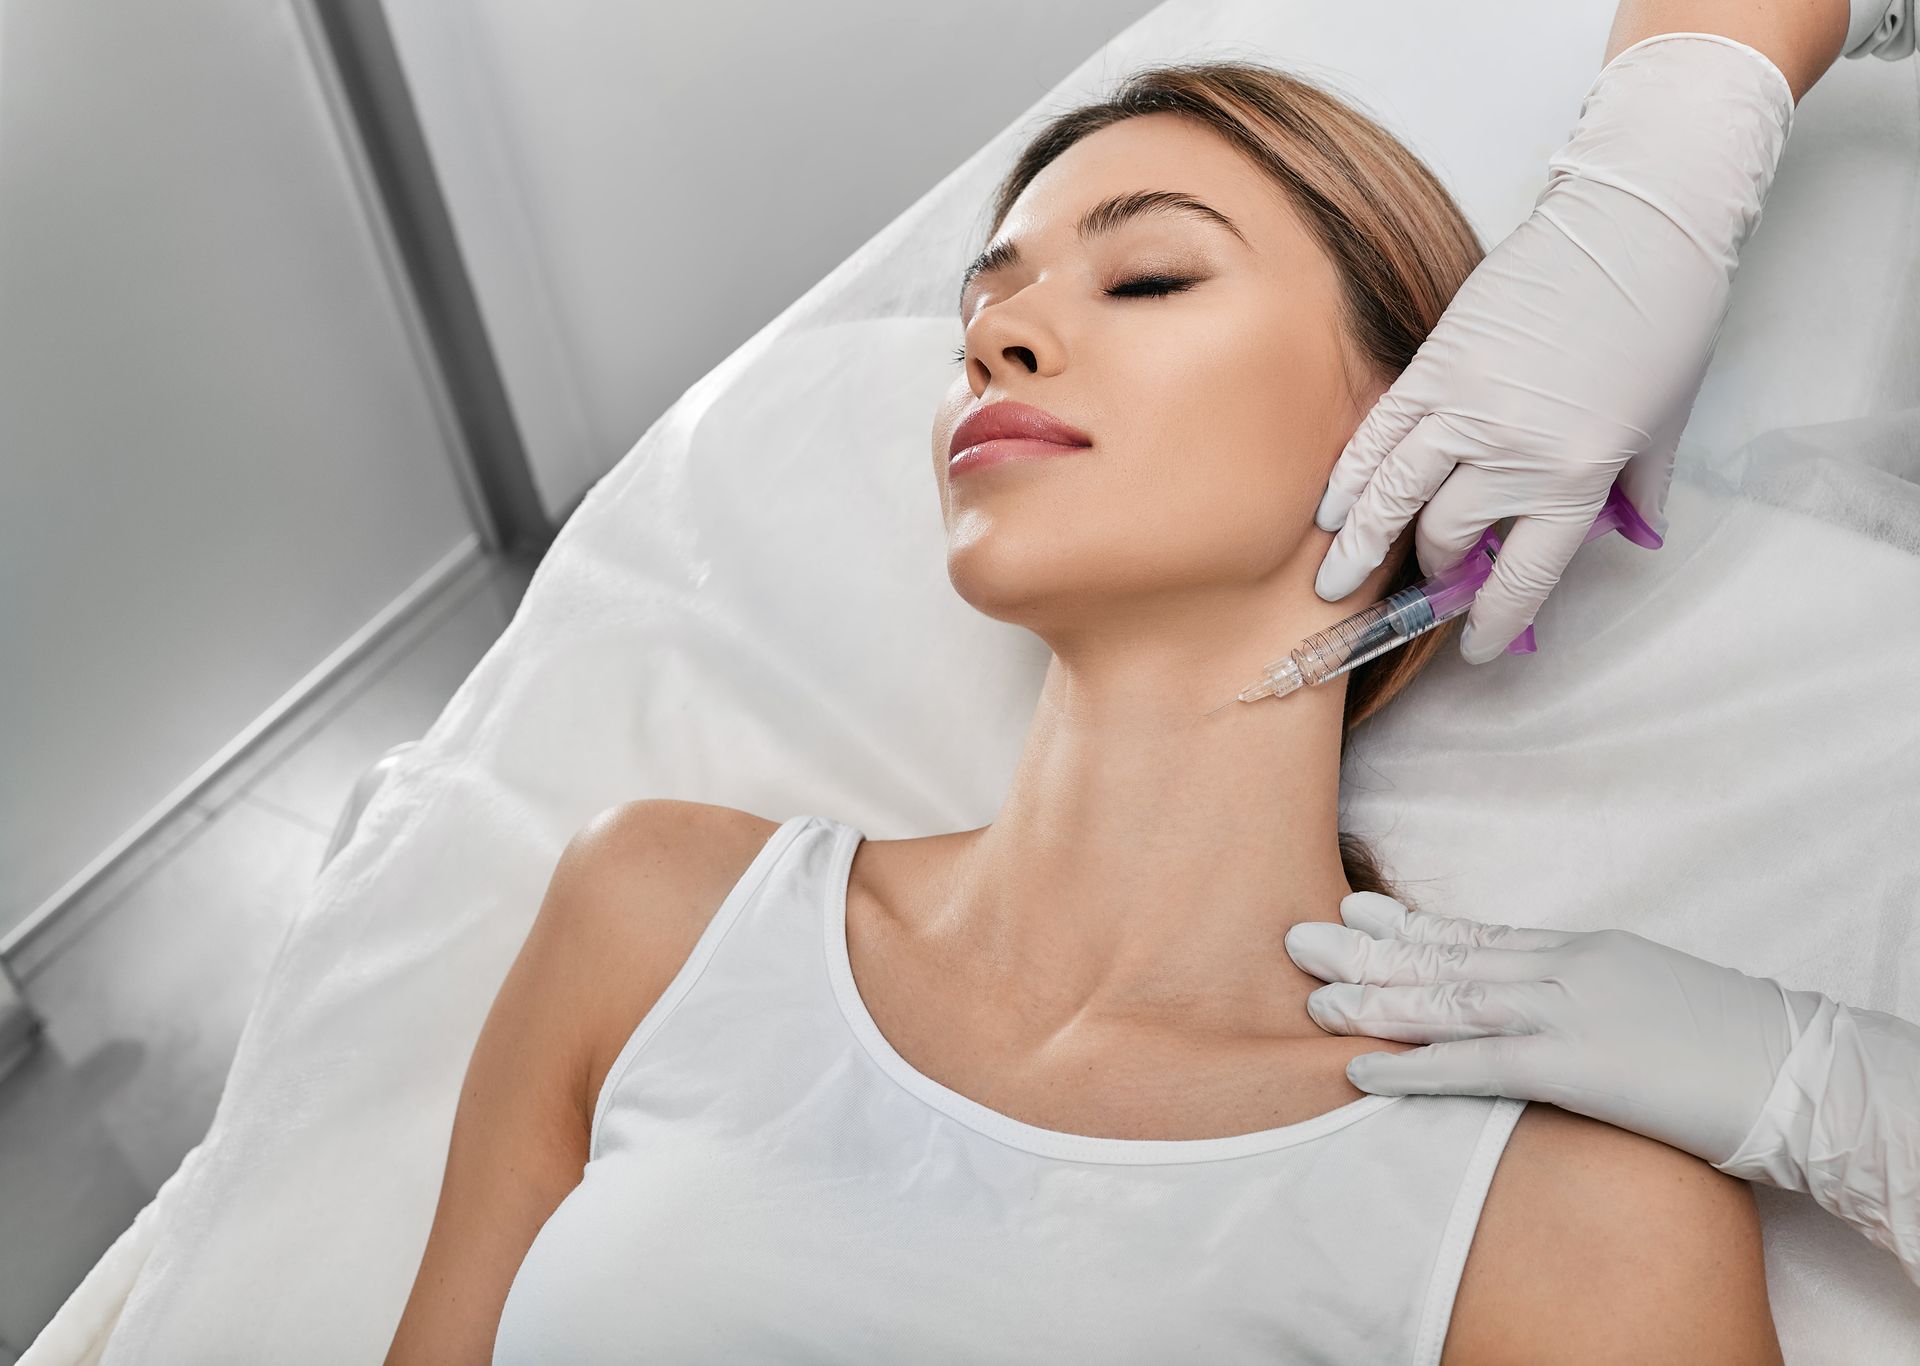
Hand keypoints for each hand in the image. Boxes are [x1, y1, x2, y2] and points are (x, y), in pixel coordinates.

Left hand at [1283, 891, 1818, 1165]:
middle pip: (1447, 955)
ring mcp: (1569, 1012)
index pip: (1478, 933)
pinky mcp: (1577, 1066)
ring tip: (1312, 997)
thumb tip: (1557, 1008)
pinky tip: (1360, 1069)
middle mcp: (1566, 969)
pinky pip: (1475, 1065)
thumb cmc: (1742, 1045)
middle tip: (1299, 937)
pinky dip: (1412, 1066)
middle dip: (1369, 950)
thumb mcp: (1656, 999)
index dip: (1411, 923)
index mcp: (1586, 950)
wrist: (1811, 1071)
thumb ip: (1597, 994)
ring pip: (1448, 999)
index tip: (1358, 910)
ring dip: (1374, 1000)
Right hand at [1311, 34, 1793, 663]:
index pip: (1521, 575)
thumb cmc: (1666, 316)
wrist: (1638, 223)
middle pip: (1448, 536)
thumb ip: (1642, 490)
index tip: (1479, 646)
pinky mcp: (1435, 365)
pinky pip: (1378, 436)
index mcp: (1578, 476)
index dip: (1495, 622)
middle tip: (1431, 581)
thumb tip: (1634, 536)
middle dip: (1436, 570)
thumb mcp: (1668, 421)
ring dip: (1360, 544)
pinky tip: (1330, 509)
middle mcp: (1514, 452)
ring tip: (1333, 577)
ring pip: (1393, 497)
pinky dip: (1349, 478)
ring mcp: (1466, 407)